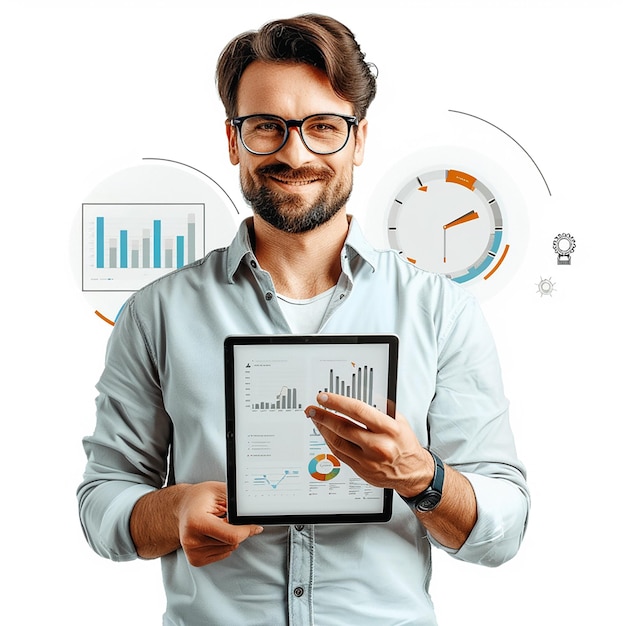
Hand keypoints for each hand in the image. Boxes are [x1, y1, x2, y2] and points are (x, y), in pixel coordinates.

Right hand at [177, 482, 263, 566]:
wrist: (183, 506)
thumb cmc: (199, 497)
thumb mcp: (218, 490)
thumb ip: (236, 501)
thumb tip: (253, 514)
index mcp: (196, 521)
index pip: (231, 535)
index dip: (247, 530)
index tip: (255, 526)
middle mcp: (191, 539)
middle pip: (231, 542)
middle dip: (237, 530)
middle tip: (226, 517)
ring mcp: (192, 552)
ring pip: (229, 548)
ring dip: (229, 536)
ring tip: (217, 523)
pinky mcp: (195, 560)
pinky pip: (223, 554)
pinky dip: (224, 543)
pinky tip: (214, 533)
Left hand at [304, 393, 433, 496]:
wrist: (412, 472)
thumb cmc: (405, 444)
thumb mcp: (399, 421)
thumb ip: (379, 409)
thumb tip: (356, 398)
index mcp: (389, 429)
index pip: (358, 411)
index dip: (338, 402)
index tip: (325, 397)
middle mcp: (378, 445)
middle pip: (343, 427)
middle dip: (323, 416)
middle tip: (313, 408)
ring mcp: (368, 460)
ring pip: (337, 442)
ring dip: (323, 428)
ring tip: (315, 418)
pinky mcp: (361, 470)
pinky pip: (339, 454)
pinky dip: (329, 441)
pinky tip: (325, 433)